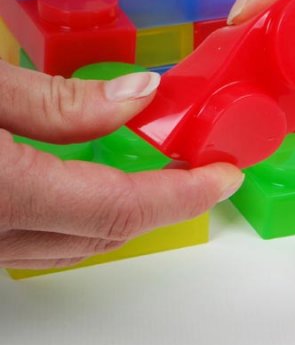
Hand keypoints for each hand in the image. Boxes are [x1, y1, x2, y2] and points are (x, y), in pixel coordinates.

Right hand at [0, 63, 242, 268]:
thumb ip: (57, 100)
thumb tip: (135, 97)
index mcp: (3, 194)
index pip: (118, 207)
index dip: (183, 194)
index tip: (223, 175)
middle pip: (103, 234)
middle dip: (165, 203)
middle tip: (203, 167)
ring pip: (72, 247)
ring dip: (124, 213)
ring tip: (161, 173)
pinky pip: (41, 242)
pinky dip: (83, 217)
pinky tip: (95, 185)